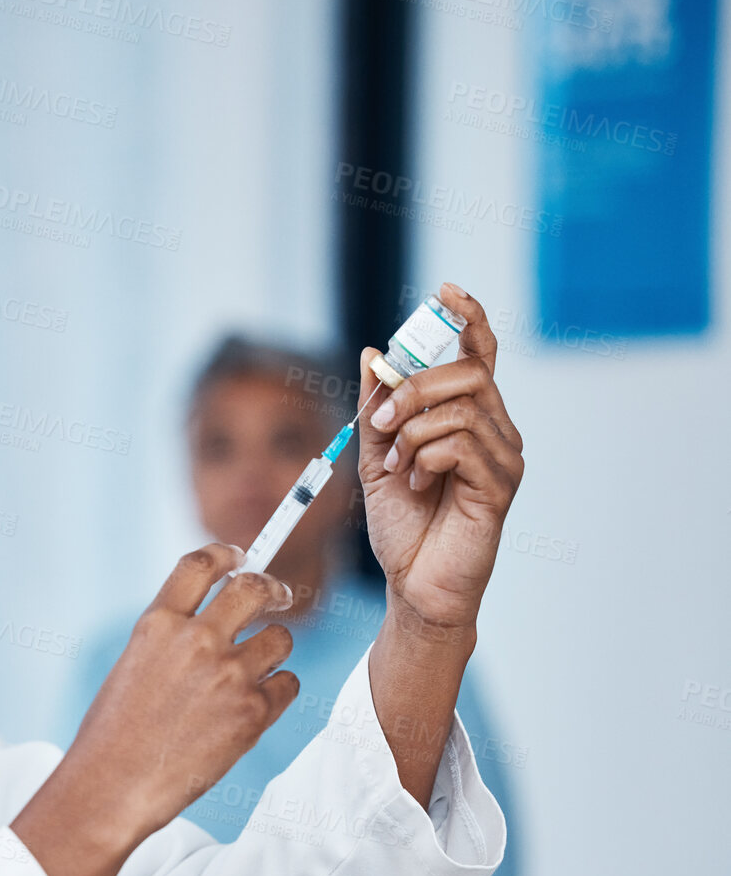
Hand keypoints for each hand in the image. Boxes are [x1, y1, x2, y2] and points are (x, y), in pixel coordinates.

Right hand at [77, 545, 300, 839]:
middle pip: (253, 586)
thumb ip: (171, 637)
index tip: (239, 557)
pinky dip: (277, 692)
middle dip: (272, 588)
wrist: (114, 786)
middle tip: (278, 597)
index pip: (200, 564)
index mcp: (158, 623)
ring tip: (258, 670)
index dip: (226, 554)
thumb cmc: (114, 734)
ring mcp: (228, 675)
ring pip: (281, 637)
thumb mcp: (133, 665)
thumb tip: (215, 620)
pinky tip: (254, 708)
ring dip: (275, 649)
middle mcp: (195, 640)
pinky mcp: (253, 713)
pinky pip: (288, 685)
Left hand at [358, 283, 524, 629]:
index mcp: (468, 418)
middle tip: (382, 423)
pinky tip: (417, 483)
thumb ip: (376, 408)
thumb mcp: (376, 458)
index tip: (447, 291)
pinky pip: (463, 444)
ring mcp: (503, 458)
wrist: (414, 584)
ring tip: (397, 466)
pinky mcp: (499, 487)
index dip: (469, 318)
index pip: (480, 354)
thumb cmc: (404, 526)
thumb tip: (373, 353)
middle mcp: (495, 431)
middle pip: (468, 373)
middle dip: (415, 388)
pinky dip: (427, 457)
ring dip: (412, 431)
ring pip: (461, 408)